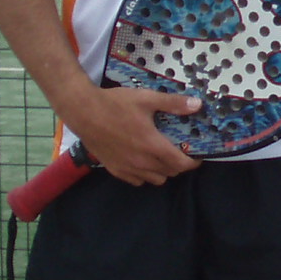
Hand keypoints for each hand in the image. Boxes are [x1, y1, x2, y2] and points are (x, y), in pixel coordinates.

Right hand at [63, 85, 202, 185]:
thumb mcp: (146, 98)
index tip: (196, 156)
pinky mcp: (115, 170)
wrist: (83, 112)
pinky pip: (137, 181)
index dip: (193, 163)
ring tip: (161, 156)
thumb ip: (173, 103)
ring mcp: (127, 168)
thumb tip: (198, 105)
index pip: (181, 164)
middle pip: (170, 173)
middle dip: (179, 164)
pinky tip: (142, 161)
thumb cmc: (115, 104)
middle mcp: (141, 161)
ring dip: (163, 171)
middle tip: (178, 151)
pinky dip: (145, 175)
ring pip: (155, 180)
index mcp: (152, 145)